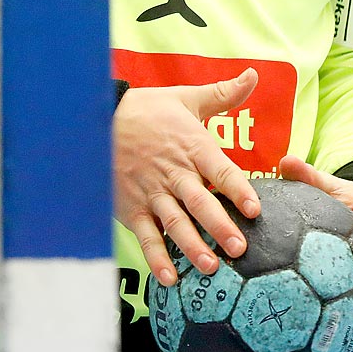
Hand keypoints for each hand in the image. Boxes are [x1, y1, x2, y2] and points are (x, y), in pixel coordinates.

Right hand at [116, 70, 261, 286]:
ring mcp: (151, 193)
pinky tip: (170, 277)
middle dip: (219, 226)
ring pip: (174, 223)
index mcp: (192, 147)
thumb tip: (254, 74)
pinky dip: (156, 257)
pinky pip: (145, 235)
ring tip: (210, 267)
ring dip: (192, 246)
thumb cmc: (150, 110)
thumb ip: (224, 94)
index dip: (237, 189)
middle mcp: (173, 172)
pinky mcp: (131, 207)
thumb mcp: (187, 99)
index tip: (255, 208)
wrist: (98, 117)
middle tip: (239, 248)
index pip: (220, 170)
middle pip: (199, 202)